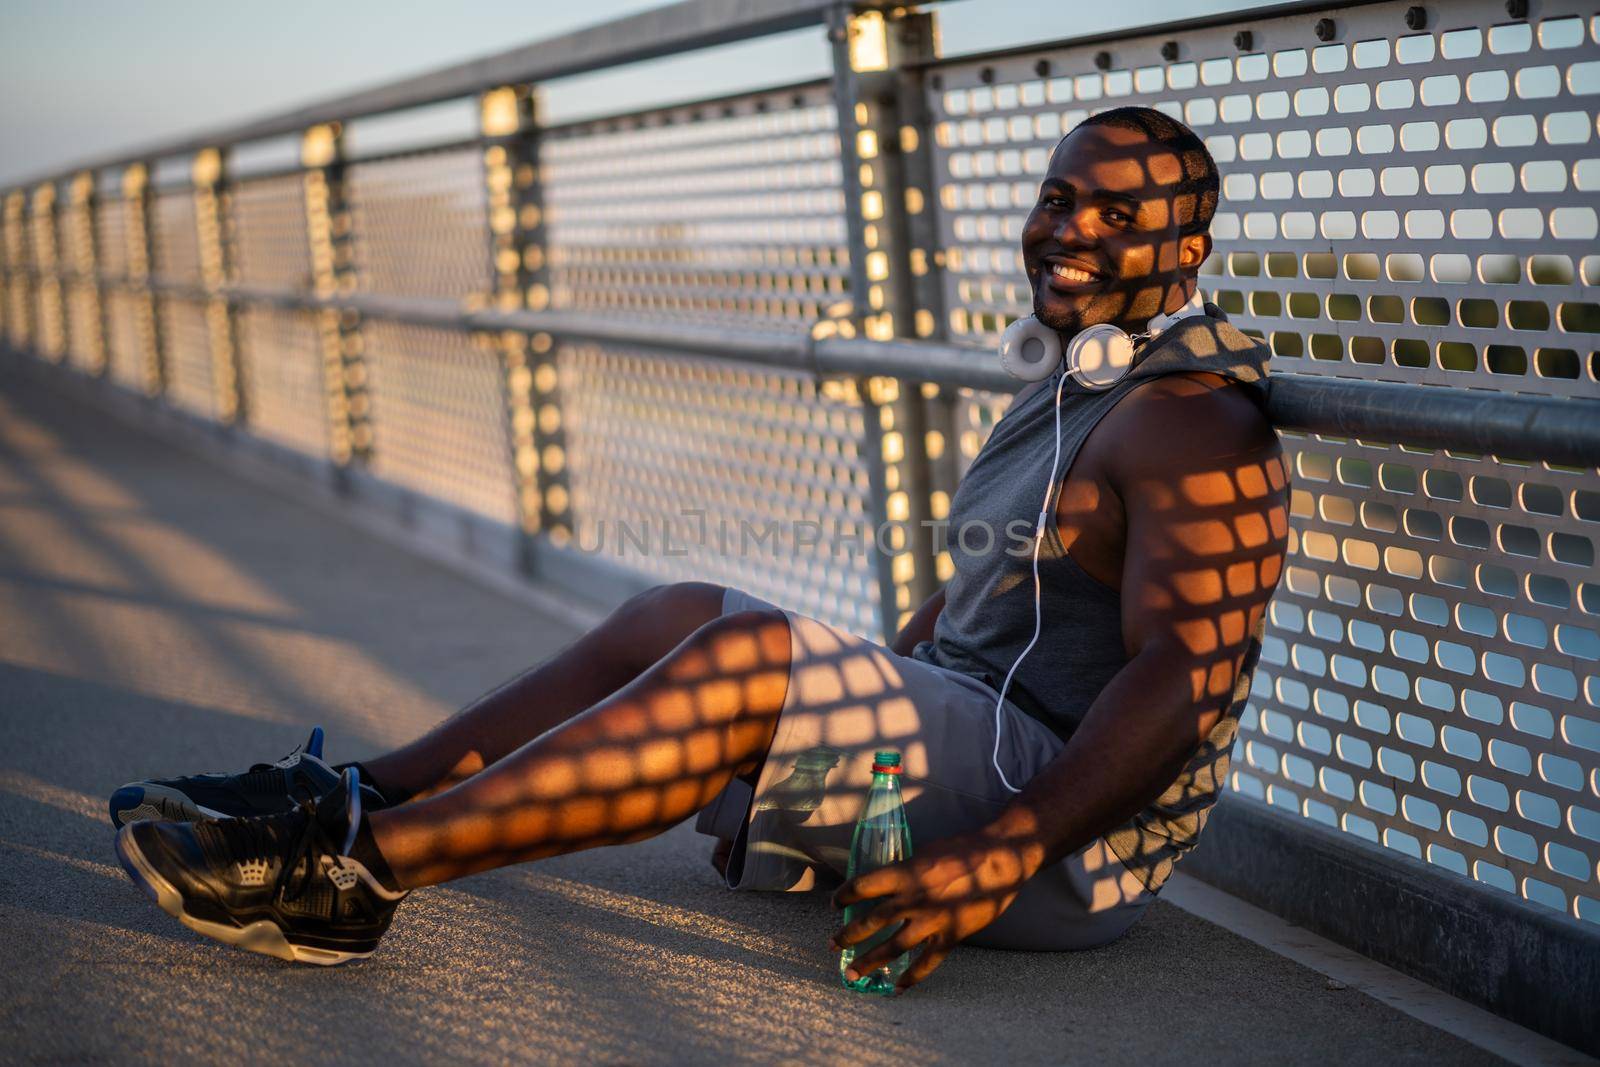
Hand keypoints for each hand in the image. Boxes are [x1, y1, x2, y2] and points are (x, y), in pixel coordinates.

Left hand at [830, 826, 1046, 992]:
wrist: (1001, 858)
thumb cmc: (963, 849)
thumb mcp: (925, 853)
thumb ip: (905, 870)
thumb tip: (886, 883)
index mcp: (905, 873)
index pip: (862, 886)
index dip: (844, 896)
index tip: (835, 904)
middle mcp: (913, 899)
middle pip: (871, 921)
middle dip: (848, 936)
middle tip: (832, 946)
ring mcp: (932, 920)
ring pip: (893, 947)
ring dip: (869, 962)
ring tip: (852, 974)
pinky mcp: (951, 935)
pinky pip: (927, 962)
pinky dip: (912, 977)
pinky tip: (898, 988)